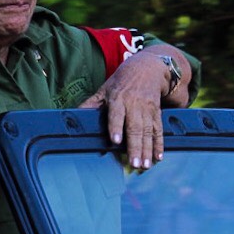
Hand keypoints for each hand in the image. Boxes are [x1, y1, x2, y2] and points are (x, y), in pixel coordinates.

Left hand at [78, 48, 174, 169]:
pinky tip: (159, 157)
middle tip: (135, 164)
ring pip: (147, 132)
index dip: (116, 127)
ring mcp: (147, 109)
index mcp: (118, 99)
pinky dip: (159, 144)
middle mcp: (134, 105)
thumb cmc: (121, 81)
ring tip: (145, 165)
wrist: (147, 68)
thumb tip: (74, 114)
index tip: (116, 141)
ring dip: (147, 150)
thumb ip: (91, 104)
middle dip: (135, 147)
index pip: (116, 114)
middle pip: (135, 128)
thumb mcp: (104, 89)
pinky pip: (158, 130)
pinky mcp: (157, 113)